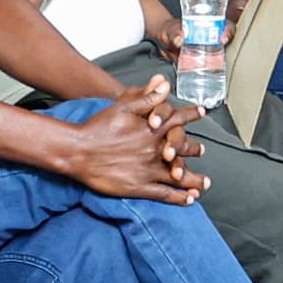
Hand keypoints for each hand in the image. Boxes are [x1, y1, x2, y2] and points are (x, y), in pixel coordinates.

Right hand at [57, 89, 207, 203]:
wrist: (78, 151)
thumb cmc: (98, 126)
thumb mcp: (123, 106)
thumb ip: (147, 96)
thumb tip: (165, 83)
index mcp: (153, 128)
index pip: (179, 119)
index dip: (192, 114)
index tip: (203, 112)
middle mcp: (155, 149)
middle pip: (183, 149)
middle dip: (194, 149)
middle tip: (202, 150)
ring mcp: (149, 169)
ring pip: (178, 176)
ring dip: (194, 180)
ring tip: (204, 184)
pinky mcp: (139, 187)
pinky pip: (164, 194)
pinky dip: (179, 198)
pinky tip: (189, 200)